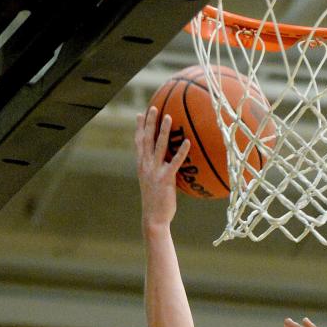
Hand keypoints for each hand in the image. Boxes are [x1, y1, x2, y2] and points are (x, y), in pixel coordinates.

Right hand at [136, 107, 188, 228]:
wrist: (153, 219)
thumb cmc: (155, 203)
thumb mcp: (152, 184)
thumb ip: (157, 172)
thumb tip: (167, 165)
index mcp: (141, 166)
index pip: (139, 143)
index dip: (139, 128)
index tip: (141, 114)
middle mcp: (146, 166)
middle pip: (146, 139)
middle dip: (149, 122)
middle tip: (153, 107)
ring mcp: (155, 172)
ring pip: (158, 146)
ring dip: (163, 130)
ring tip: (168, 116)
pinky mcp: (165, 179)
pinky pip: (174, 162)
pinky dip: (181, 152)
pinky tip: (187, 142)